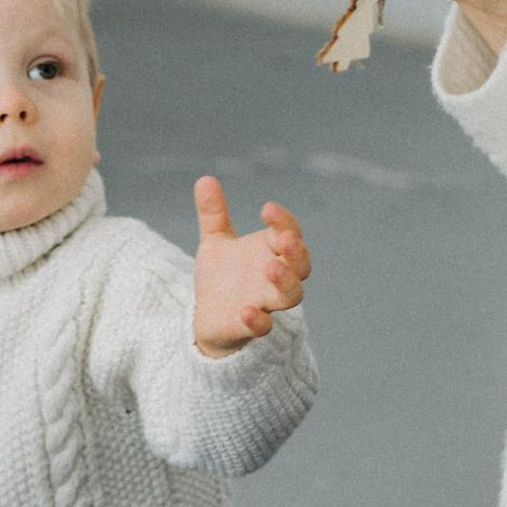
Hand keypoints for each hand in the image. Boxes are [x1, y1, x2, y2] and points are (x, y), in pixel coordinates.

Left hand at [191, 176, 311, 358]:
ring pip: (291, 295)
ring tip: (270, 269)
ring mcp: (267, 302)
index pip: (289, 232)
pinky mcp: (251, 326)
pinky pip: (263, 326)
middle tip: (284, 240)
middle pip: (301, 265)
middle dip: (296, 252)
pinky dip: (258, 320)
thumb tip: (204, 179)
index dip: (283, 221)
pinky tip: (245, 310)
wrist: (207, 316)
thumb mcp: (215, 241)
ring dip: (285, 282)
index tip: (266, 209)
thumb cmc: (222, 277)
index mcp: (272, 252)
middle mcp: (276, 276)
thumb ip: (213, 214)